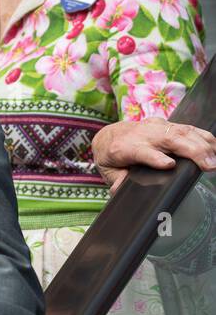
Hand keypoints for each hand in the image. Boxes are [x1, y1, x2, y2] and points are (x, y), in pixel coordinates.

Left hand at [91, 118, 215, 193]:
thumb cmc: (111, 157)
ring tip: (215, 160)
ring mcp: (155, 127)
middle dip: (191, 151)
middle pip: (168, 139)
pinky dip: (204, 137)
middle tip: (209, 166)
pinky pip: (189, 128)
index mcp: (125, 148)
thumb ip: (117, 181)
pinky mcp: (166, 124)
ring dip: (202, 144)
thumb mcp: (109, 172)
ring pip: (181, 132)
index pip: (141, 152)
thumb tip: (120, 190)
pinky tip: (215, 147)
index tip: (169, 165)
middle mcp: (141, 134)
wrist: (109, 136)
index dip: (155, 158)